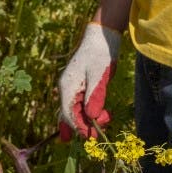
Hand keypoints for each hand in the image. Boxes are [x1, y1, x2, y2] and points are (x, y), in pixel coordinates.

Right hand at [57, 23, 120, 140]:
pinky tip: (96, 116)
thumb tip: (90, 118)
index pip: (68, 114)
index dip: (79, 128)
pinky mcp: (79, 84)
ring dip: (87, 118)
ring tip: (105, 119)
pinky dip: (87, 111)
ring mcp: (71, 86)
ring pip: (74, 110)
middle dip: (82, 125)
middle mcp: (66, 88)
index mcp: (67, 86)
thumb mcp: (100, 76)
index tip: (93, 137)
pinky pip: (79, 103)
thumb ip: (94, 97)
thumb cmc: (101, 54)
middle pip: (69, 114)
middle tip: (100, 131)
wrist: (101, 35)